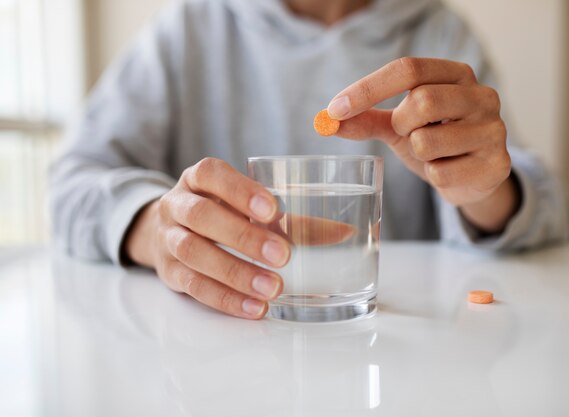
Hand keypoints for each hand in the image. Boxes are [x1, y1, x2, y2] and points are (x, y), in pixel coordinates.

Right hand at [124, 158, 291, 318]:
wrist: (162, 231)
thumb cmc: (219, 213)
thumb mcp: (245, 207)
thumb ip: (291, 219)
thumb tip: (345, 233)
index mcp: (198, 179)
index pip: (212, 175)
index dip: (240, 191)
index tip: (274, 210)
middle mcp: (178, 204)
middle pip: (201, 216)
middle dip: (243, 237)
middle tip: (282, 255)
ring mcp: (167, 238)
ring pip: (193, 252)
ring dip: (235, 273)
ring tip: (272, 289)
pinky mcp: (168, 271)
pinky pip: (192, 285)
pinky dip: (225, 298)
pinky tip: (254, 307)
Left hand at [327, 57, 519, 232]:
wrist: (474, 178)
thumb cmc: (436, 141)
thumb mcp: (400, 126)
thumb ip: (366, 119)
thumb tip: (325, 121)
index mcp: (457, 75)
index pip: (408, 69)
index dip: (368, 89)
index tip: (335, 109)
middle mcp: (482, 96)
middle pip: (421, 101)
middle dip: (401, 124)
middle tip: (407, 133)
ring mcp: (493, 130)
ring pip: (427, 141)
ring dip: (418, 153)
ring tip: (433, 153)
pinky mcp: (496, 164)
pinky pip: (441, 173)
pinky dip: (433, 175)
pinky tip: (448, 171)